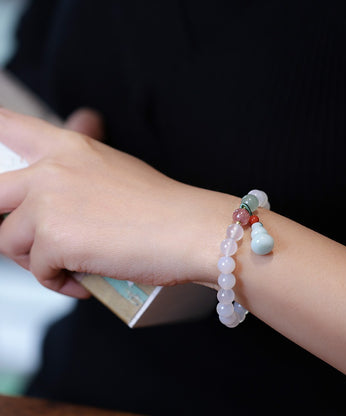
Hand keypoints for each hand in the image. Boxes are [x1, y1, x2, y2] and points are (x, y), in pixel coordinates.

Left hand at [0, 108, 236, 297]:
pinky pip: (37, 271)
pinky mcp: (54, 240)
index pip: (6, 127)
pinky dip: (58, 282)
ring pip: (8, 240)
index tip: (0, 158)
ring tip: (71, 264)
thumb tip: (65, 184)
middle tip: (39, 238)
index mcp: (68, 148)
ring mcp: (48, 203)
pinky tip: (86, 280)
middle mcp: (51, 169)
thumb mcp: (115, 171)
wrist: (188, 229)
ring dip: (36, 259)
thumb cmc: (162, 206)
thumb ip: (79, 172)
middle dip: (12, 224)